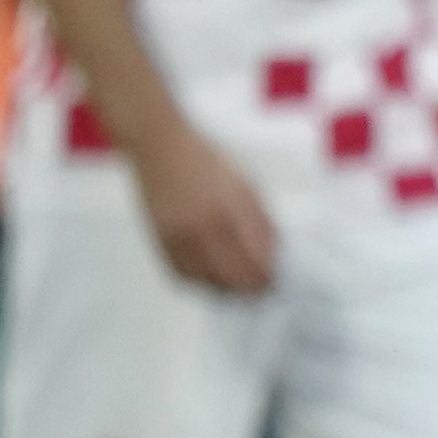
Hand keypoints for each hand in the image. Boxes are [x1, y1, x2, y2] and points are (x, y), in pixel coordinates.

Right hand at [131, 121, 277, 296]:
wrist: (160, 148)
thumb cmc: (208, 161)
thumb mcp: (246, 186)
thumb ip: (260, 221)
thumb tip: (274, 252)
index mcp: (230, 213)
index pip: (256, 261)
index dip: (268, 276)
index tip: (277, 280)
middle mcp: (203, 229)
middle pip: (233, 278)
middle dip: (251, 287)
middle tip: (261, 288)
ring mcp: (178, 238)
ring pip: (207, 282)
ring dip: (226, 289)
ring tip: (239, 286)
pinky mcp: (160, 241)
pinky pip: (182, 275)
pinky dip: (200, 282)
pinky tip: (212, 278)